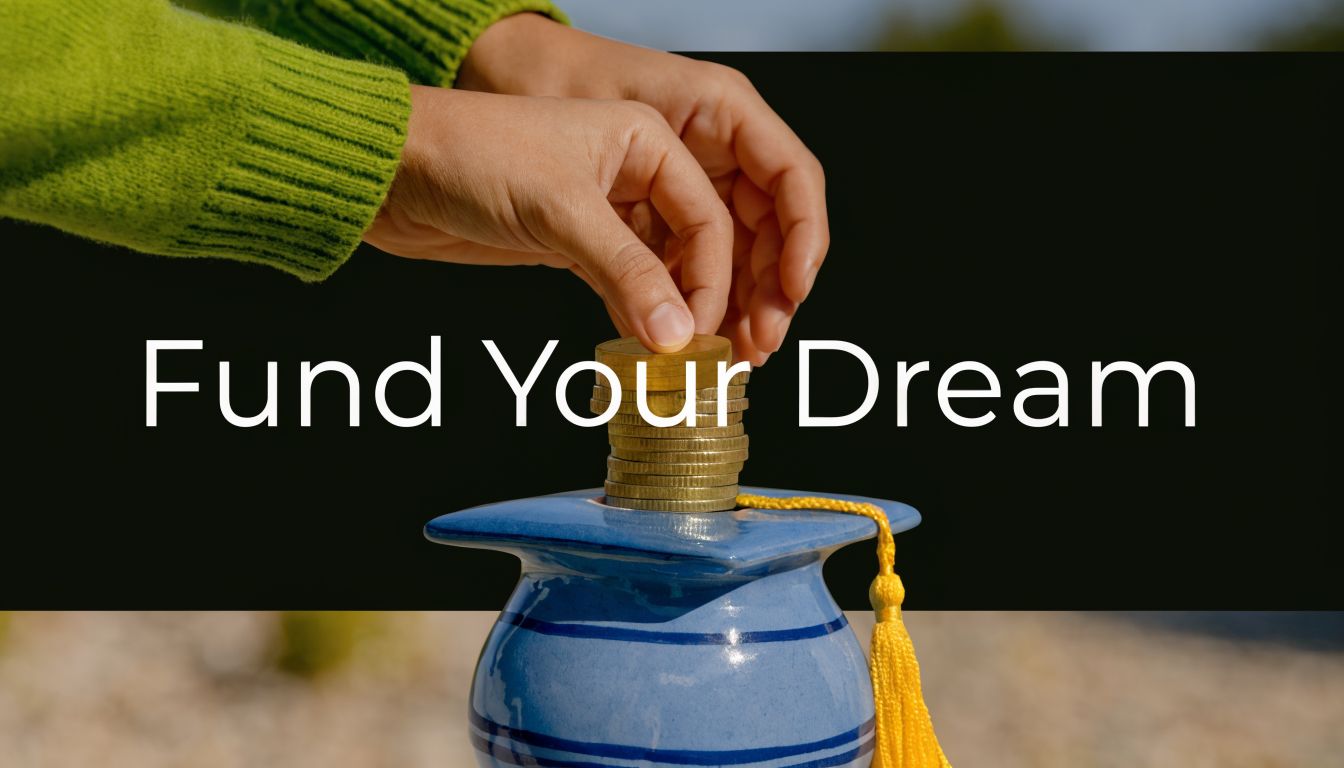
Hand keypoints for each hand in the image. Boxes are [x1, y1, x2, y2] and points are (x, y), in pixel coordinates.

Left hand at [364, 86, 731, 352]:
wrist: (393, 172)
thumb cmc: (469, 153)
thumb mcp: (559, 209)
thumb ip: (625, 272)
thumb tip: (677, 332)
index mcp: (645, 139)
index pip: (707, 217)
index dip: (713, 278)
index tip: (704, 332)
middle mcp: (633, 173)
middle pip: (694, 246)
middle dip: (706, 301)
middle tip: (712, 357)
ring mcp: (603, 212)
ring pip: (660, 272)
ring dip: (674, 316)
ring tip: (684, 362)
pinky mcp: (572, 245)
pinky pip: (623, 287)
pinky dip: (636, 318)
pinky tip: (644, 347)